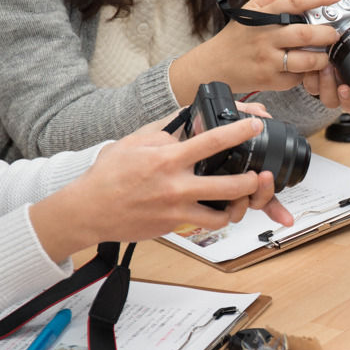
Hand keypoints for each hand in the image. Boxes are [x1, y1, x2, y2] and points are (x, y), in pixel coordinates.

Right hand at [30, 114, 292, 262]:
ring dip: (239, 205)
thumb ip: (164, 136)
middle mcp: (176, 184)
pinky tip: (220, 210)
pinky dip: (217, 218)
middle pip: (230, 185)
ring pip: (224, 213)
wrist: (89, 209)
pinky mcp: (175, 225)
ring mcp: (177, 208)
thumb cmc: (109, 175)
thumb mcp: (135, 143)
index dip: (238, 132)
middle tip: (260, 176)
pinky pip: (206, 224)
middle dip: (253, 182)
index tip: (255, 124)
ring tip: (244, 197)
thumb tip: (186, 131)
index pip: (211, 141)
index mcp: (168, 158)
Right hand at [170, 0, 345, 104]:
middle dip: (327, 33)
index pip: (294, 1)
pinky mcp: (271, 80)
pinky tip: (304, 68)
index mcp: (262, 15)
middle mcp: (265, 37)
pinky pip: (297, 77)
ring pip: (305, 59)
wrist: (215, 65)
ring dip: (322, 58)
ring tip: (324, 55)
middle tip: (334, 33)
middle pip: (305, 34)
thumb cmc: (237, 37)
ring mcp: (268, 60)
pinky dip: (306, 73)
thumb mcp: (250, 9)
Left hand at [302, 32, 349, 122]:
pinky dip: (312, 78)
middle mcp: (347, 90)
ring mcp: (330, 87)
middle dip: (348, 98)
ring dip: (328, 85)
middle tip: (345, 87)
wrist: (324, 36)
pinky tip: (314, 66)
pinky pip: (311, 86)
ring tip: (327, 68)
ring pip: (329, 99)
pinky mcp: (312, 81)